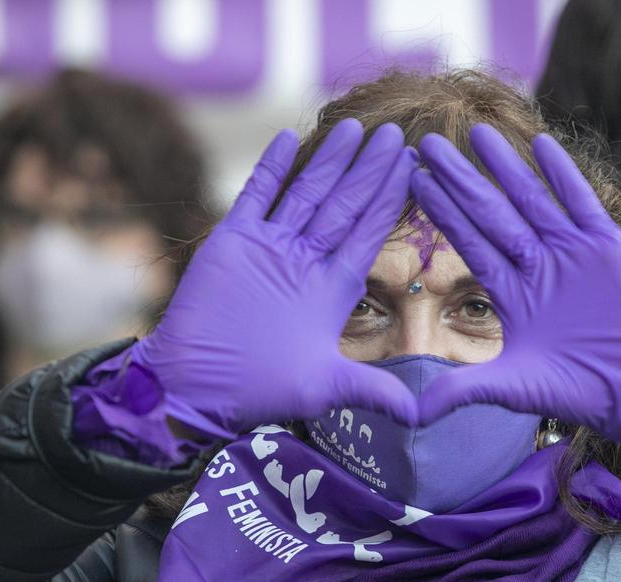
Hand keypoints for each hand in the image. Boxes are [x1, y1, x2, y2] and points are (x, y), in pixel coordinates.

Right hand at [134, 119, 419, 438]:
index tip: (413, 167)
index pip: (369, 232)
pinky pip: (255, 196)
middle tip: (395, 133)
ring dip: (328, 161)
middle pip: (344, 204)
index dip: (389, 199)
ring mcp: (270, 247)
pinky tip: (287, 139)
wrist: (197, 387)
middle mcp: (306, 260)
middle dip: (369, 170)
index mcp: (333, 287)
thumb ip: (374, 391)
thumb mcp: (326, 388)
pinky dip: (271, 169)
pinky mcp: (232, 242)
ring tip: (352, 127)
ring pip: (306, 192)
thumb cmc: (260, 391)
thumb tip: (424, 414)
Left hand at [410, 125, 620, 440]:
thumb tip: (412, 414)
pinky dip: (564, 176)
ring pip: (531, 199)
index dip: (443, 210)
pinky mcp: (605, 247)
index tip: (414, 179)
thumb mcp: (511, 389)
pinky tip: (542, 144)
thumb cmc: (574, 388)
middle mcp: (536, 263)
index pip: (469, 240)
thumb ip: (462, 391)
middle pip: (491, 212)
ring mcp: (571, 251)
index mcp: (512, 289)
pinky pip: (581, 204)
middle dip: (461, 179)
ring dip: (505, 167)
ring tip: (476, 135)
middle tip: (428, 143)